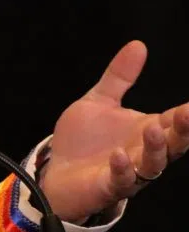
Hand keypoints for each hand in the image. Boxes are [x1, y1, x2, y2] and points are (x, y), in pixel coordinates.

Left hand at [39, 40, 188, 222]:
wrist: (56, 171)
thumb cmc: (83, 140)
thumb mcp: (100, 101)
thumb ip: (119, 77)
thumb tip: (138, 44)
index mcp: (147, 130)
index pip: (176, 120)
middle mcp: (144, 152)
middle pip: (173, 144)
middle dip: (183, 130)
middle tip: (187, 113)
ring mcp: (129, 172)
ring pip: (152, 164)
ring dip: (155, 148)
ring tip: (153, 130)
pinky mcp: (108, 187)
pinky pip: (121, 181)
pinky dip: (122, 169)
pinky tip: (119, 155)